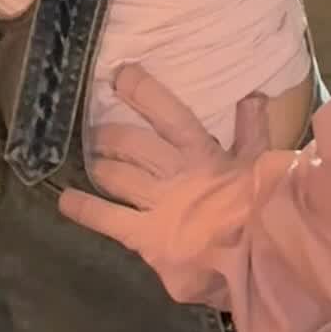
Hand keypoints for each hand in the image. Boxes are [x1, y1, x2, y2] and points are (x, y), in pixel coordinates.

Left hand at [57, 64, 269, 255]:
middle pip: (130, 144)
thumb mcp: (264, 163)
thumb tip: (253, 95)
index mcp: (202, 152)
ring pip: (115, 175)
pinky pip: (106, 218)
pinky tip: (66, 200)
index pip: (167, 112)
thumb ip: (254, 129)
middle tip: (98, 131)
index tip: (121, 74)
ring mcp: (156, 204)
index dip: (142, 91)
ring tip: (92, 159)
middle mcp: (172, 173)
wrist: (262, 257)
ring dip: (101, 165)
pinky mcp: (145, 236)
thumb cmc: (265, 207)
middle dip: (110, 135)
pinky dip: (84, 209)